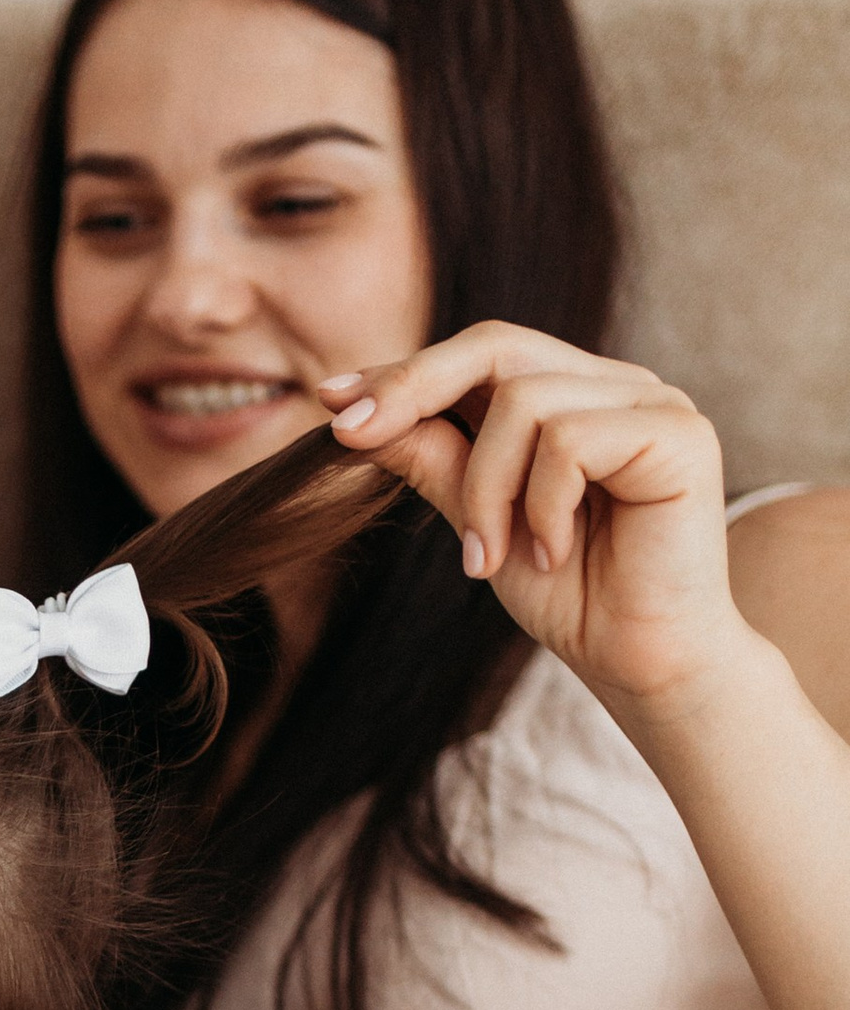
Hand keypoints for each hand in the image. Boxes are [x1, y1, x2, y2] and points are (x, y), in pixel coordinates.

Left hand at [319, 326, 752, 714]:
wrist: (640, 664)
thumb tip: (361, 416)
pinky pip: (569, 440)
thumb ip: (437, 462)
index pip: (480, 356)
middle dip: (413, 389)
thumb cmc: (572, 597)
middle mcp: (615, 386)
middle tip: (353, 436)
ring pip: (523, 402)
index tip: (331, 399)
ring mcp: (652, 403)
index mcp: (574, 395)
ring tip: (488, 558)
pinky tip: (554, 554)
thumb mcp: (480, 522)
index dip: (404, 373)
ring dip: (485, 490)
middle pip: (497, 346)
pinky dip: (541, 505)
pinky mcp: (678, 434)